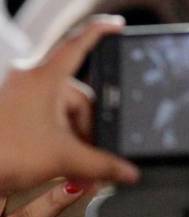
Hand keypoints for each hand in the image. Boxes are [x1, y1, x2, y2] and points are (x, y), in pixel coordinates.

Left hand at [0, 16, 138, 193]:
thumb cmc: (5, 153)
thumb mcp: (66, 158)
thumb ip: (104, 165)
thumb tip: (129, 171)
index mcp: (44, 79)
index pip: (78, 46)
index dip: (100, 33)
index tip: (118, 26)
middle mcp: (31, 81)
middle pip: (79, 97)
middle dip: (90, 130)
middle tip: (94, 158)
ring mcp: (22, 96)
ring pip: (65, 112)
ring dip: (76, 140)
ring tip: (75, 167)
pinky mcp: (16, 112)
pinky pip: (50, 119)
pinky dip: (62, 141)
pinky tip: (64, 163)